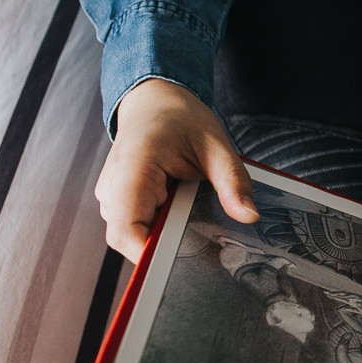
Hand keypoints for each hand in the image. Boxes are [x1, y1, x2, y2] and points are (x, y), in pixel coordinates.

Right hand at [96, 79, 256, 262]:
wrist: (155, 102)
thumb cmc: (180, 118)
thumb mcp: (216, 144)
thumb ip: (232, 181)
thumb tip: (249, 216)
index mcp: (132, 168)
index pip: (126, 230)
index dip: (149, 254)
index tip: (185, 260)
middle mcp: (112, 187)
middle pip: (132, 238)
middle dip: (167, 245)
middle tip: (207, 241)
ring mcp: (112, 196)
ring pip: (136, 234)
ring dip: (165, 231)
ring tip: (193, 211)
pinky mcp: (120, 201)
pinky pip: (139, 225)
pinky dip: (162, 224)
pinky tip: (183, 209)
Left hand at [325, 291, 361, 319]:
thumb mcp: (356, 311)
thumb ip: (350, 309)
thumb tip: (343, 308)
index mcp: (350, 301)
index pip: (340, 297)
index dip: (333, 296)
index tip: (326, 294)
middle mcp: (353, 298)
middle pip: (341, 295)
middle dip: (333, 294)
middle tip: (325, 292)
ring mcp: (357, 298)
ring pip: (347, 295)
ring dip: (340, 294)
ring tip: (333, 294)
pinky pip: (355, 298)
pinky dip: (350, 297)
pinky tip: (345, 297)